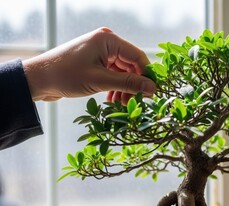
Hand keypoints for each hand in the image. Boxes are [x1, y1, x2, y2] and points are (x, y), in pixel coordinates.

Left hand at [23, 27, 155, 103]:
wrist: (38, 79)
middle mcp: (106, 42)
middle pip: (132, 65)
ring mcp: (101, 52)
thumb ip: (129, 83)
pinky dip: (115, 87)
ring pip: (123, 72)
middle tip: (134, 103)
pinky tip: (112, 100)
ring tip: (121, 105)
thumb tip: (153, 88)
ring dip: (124, 89)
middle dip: (134, 85)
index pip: (138, 57)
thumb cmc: (66, 76)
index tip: (152, 94)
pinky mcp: (96, 62)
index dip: (147, 75)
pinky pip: (113, 74)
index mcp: (108, 40)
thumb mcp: (100, 81)